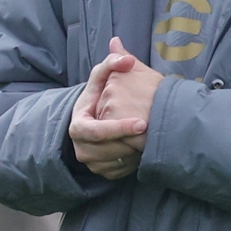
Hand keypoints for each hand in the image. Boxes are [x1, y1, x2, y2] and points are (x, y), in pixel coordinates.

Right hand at [69, 40, 154, 179]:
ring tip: (149, 139)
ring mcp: (90, 163)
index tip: (142, 123)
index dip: (119, 129)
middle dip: (131, 143)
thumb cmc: (99, 96)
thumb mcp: (101, 78)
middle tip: (152, 133)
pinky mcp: (102, 172)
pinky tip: (142, 149)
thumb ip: (111, 63)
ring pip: (116, 163)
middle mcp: (80, 148)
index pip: (97, 132)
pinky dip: (134, 162)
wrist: (93, 119)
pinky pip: (120, 172)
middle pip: (108, 150)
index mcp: (78, 126)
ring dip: (134, 153)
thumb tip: (127, 58)